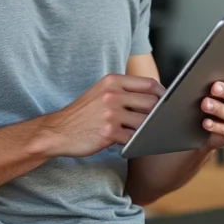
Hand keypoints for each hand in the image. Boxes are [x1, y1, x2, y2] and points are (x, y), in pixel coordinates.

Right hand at [40, 74, 164, 157]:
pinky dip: (136, 142)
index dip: (162, 94)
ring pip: (145, 122)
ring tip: (147, 134)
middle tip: (161, 121)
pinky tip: (133, 143)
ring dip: (148, 130)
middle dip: (158, 114)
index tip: (166, 102)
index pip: (148, 83)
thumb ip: (123, 91)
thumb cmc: (83, 114)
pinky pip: (133, 138)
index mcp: (112, 81)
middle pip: (151, 102)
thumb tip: (154, 96)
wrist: (57, 131)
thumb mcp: (100, 92)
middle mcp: (112, 95)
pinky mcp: (109, 132)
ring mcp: (110, 113)